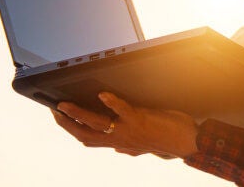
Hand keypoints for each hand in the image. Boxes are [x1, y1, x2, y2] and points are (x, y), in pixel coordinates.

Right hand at [52, 92, 197, 159]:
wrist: (188, 142)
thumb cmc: (168, 141)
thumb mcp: (144, 148)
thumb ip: (129, 149)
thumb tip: (118, 150)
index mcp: (118, 142)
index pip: (87, 138)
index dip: (70, 129)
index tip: (58, 117)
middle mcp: (119, 138)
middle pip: (84, 133)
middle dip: (66, 122)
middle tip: (55, 110)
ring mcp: (127, 129)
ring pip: (95, 123)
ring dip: (78, 113)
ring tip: (65, 104)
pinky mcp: (139, 119)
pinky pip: (122, 110)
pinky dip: (112, 102)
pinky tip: (103, 94)